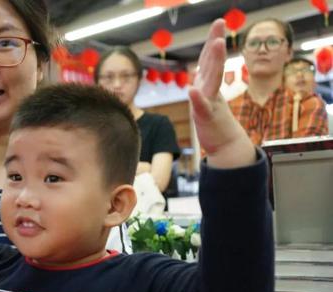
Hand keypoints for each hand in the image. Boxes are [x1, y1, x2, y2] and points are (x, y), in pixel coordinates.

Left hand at [190, 19, 254, 167]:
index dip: (213, 40)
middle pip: (212, 63)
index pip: (210, 58)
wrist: (225, 144)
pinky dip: (197, 99)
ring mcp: (210, 103)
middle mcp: (210, 90)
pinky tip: (192, 90)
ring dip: (214, 63)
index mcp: (208, 84)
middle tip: (220, 24)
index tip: (219, 22)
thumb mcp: (208, 95)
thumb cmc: (215, 119)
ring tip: (217, 45)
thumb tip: (203, 64)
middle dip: (215, 44)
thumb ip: (206, 79)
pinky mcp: (206, 118)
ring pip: (211, 81)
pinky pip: (201, 107)